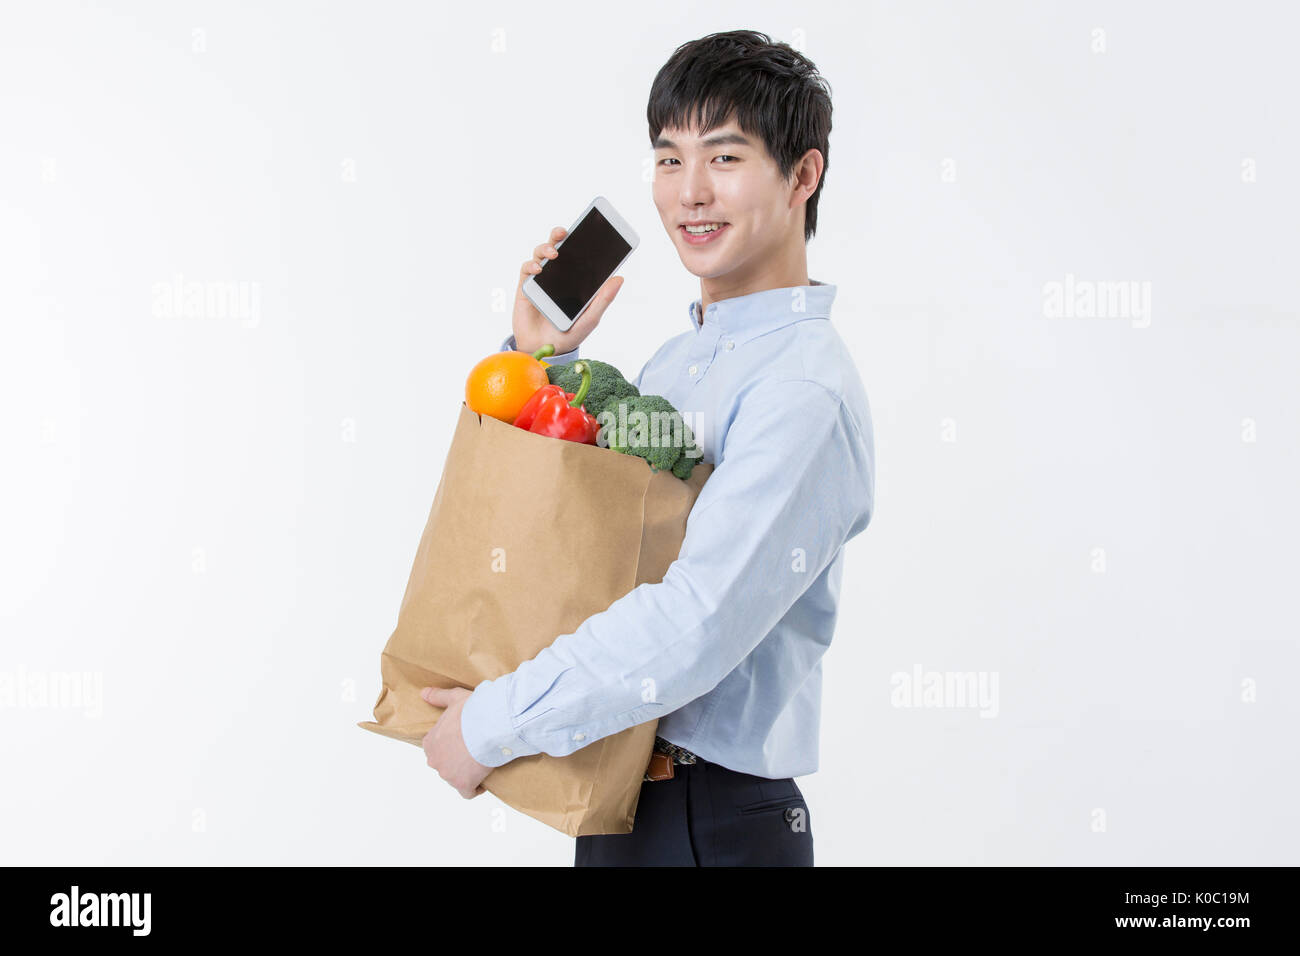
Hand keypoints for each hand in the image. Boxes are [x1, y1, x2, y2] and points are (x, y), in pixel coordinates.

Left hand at [420, 686, 492, 799]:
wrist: (489, 725)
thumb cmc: (473, 711)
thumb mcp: (454, 698)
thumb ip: (438, 697)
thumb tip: (423, 693)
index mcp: (430, 742)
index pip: (435, 750)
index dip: (449, 747)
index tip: (462, 743)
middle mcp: (434, 760)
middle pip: (445, 765)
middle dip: (456, 761)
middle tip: (473, 752)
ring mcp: (447, 774)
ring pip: (455, 778)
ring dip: (466, 774)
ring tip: (480, 763)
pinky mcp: (463, 784)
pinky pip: (468, 793)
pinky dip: (475, 789)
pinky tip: (482, 781)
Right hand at [513, 224, 623, 354]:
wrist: (544, 350)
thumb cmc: (569, 334)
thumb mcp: (590, 318)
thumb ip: (603, 299)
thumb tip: (620, 278)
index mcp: (575, 279)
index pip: (579, 254)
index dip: (583, 240)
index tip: (589, 228)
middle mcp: (558, 275)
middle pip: (558, 247)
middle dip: (560, 235)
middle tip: (564, 232)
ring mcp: (541, 279)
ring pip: (541, 254)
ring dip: (546, 248)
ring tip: (553, 253)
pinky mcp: (526, 286)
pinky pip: (527, 269)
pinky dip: (532, 265)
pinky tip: (539, 269)